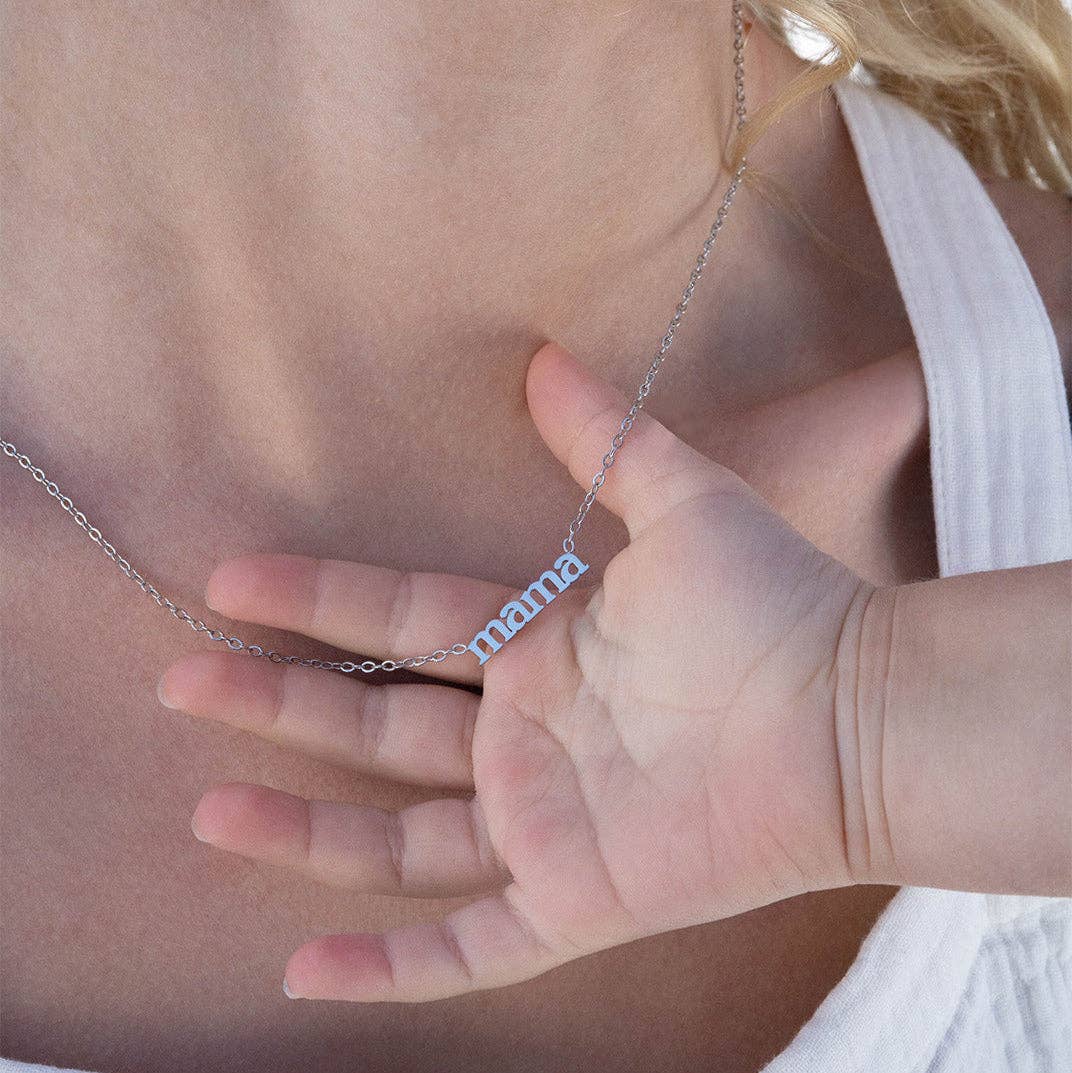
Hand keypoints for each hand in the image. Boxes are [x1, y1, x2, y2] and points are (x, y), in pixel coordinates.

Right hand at [158, 341, 874, 1001]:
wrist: (855, 716)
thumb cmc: (774, 607)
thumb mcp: (678, 503)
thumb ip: (605, 438)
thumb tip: (542, 356)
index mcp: (540, 650)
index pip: (405, 621)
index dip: (319, 598)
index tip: (231, 578)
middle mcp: (526, 738)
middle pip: (377, 726)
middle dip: (280, 702)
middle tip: (182, 678)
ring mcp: (544, 825)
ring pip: (397, 839)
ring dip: (303, 831)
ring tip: (207, 809)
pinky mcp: (577, 900)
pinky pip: (469, 947)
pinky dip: (391, 969)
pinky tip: (301, 971)